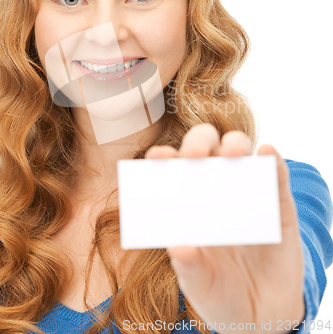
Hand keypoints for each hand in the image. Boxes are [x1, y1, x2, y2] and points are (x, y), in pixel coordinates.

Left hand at [145, 124, 304, 333]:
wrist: (263, 315)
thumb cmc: (221, 293)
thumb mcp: (200, 286)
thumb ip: (189, 268)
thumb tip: (178, 247)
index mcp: (188, 204)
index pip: (173, 170)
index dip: (165, 158)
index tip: (157, 157)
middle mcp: (215, 190)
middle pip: (206, 150)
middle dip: (198, 143)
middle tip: (194, 155)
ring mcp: (248, 192)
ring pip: (240, 153)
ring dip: (235, 144)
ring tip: (232, 153)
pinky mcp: (279, 203)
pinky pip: (277, 175)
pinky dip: (273, 160)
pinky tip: (267, 154)